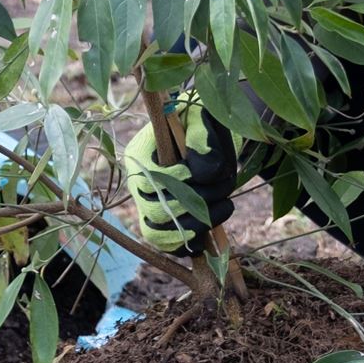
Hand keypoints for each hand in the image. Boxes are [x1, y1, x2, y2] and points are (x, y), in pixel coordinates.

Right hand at [123, 107, 239, 253]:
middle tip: (226, 186)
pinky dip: (188, 244)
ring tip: (226, 206)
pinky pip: (166, 245)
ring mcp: (147, 205)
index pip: (150, 178)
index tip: (209, 171)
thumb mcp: (204, 118)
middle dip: (198, 202)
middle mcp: (137, 182)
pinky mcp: (163, 223)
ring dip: (198, 225)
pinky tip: (211, 231)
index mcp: (139, 154)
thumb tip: (202, 174)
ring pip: (159, 232)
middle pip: (155, 210)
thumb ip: (203, 137)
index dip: (181, 180)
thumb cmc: (204, 122)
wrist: (210, 135)